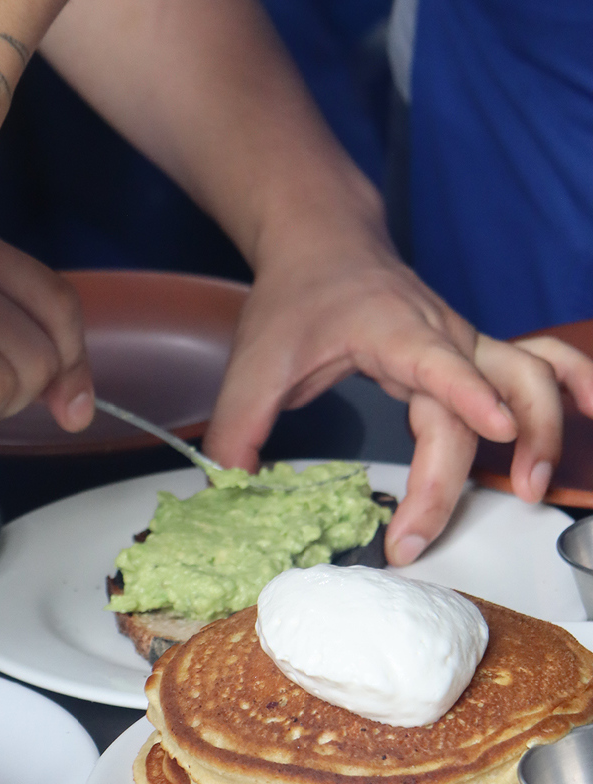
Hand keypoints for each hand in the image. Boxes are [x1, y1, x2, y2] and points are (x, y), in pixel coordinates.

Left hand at [203, 235, 592, 565]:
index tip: (493, 432)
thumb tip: (227, 487)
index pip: (439, 362)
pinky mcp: (473, 352)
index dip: (468, 395)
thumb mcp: (252, 361)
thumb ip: (237, 427)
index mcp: (391, 329)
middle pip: (475, 402)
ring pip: (528, 376)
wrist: (322, 243)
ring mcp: (465, 341)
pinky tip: (591, 413)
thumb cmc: (295, 297)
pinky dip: (572, 386)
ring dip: (542, 429)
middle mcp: (442, 333)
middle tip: (416, 539)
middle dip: (454, 476)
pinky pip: (540, 362)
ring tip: (531, 488)